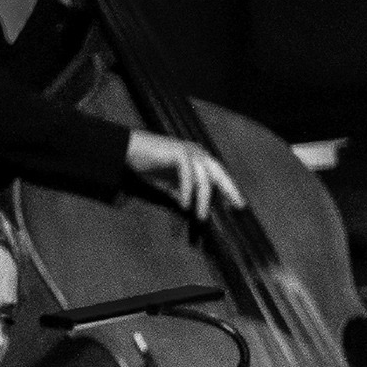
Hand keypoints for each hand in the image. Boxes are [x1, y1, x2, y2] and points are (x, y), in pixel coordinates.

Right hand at [127, 132, 245, 219]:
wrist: (128, 150)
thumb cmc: (149, 164)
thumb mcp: (170, 183)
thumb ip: (183, 192)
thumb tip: (191, 208)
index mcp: (199, 157)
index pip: (218, 174)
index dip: (229, 188)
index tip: (238, 204)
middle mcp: (197, 152)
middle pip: (219, 173)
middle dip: (229, 190)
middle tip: (237, 206)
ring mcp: (189, 151)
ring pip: (204, 179)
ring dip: (203, 200)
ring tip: (200, 217)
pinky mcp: (178, 153)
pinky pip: (188, 177)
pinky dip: (187, 192)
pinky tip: (184, 205)